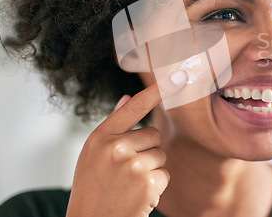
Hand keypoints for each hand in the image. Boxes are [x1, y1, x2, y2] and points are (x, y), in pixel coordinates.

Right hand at [65, 70, 187, 216]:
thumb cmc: (92, 186)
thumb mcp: (93, 154)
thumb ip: (113, 126)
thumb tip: (128, 97)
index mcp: (100, 137)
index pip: (134, 107)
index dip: (157, 90)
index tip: (178, 75)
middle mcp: (114, 147)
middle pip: (154, 134)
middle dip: (148, 150)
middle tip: (128, 170)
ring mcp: (131, 165)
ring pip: (161, 155)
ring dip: (151, 170)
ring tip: (129, 185)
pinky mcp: (146, 183)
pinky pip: (164, 174)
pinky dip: (155, 187)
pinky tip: (137, 196)